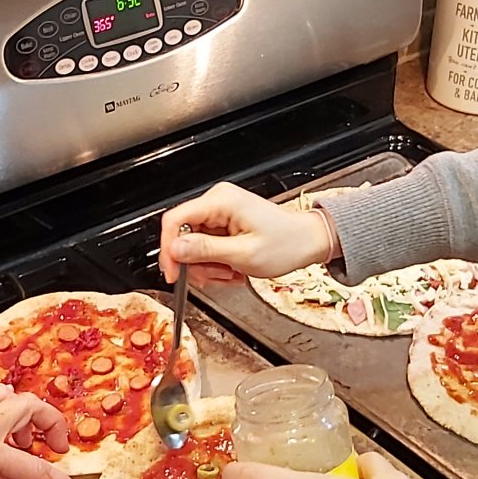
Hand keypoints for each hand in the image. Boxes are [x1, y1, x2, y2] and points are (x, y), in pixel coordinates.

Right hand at [158, 181, 335, 284]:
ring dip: (209, 267)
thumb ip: (206, 251)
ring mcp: (220, 213)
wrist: (308, 241)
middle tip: (216, 276)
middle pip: (183, 236)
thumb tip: (175, 249)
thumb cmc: (287, 243)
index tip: (173, 272)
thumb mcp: (244, 254)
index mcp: (220, 202)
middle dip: (197, 263)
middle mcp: (217, 202)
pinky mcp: (224, 224)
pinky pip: (206, 248)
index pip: (175, 220)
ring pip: (194, 246)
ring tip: (231, 273)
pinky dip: (216, 264)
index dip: (169, 249)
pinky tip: (233, 269)